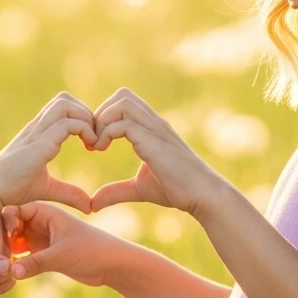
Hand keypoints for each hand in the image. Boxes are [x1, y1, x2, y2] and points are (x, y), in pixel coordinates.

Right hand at [0, 92, 97, 213]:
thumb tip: (89, 206)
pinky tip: (90, 148)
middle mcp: (38, 127)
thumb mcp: (47, 188)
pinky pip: (67, 124)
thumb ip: (69, 193)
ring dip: (86, 119)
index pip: (63, 107)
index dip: (82, 118)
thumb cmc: (13, 188)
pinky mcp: (39, 143)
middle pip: (65, 99)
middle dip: (86, 113)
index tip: (91, 143)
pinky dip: (85, 130)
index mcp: (39, 133)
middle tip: (94, 139)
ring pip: (66, 104)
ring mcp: (38, 133)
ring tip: (92, 143)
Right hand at [0, 202, 114, 287]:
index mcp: (44, 211)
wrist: (112, 265)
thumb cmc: (93, 251)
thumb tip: (12, 272)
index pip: (11, 211)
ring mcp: (37, 238)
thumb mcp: (63, 255)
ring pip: (9, 244)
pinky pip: (17, 258)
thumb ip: (37, 262)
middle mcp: (37, 222)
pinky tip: (0, 280)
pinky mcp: (39, 254)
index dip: (0, 226)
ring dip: (0, 257)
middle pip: (5, 228)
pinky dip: (9, 267)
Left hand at [90, 88, 221, 215]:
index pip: (124, 102)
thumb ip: (116, 191)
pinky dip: (106, 133)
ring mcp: (155, 129)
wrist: (203, 195)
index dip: (104, 117)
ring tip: (98, 145)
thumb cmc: (177, 189)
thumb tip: (93, 203)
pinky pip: (124, 124)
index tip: (95, 143)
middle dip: (101, 114)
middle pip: (122, 95)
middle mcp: (154, 123)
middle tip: (94, 140)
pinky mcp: (154, 141)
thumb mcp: (139, 188)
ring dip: (103, 120)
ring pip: (122, 102)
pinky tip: (102, 149)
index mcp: (151, 128)